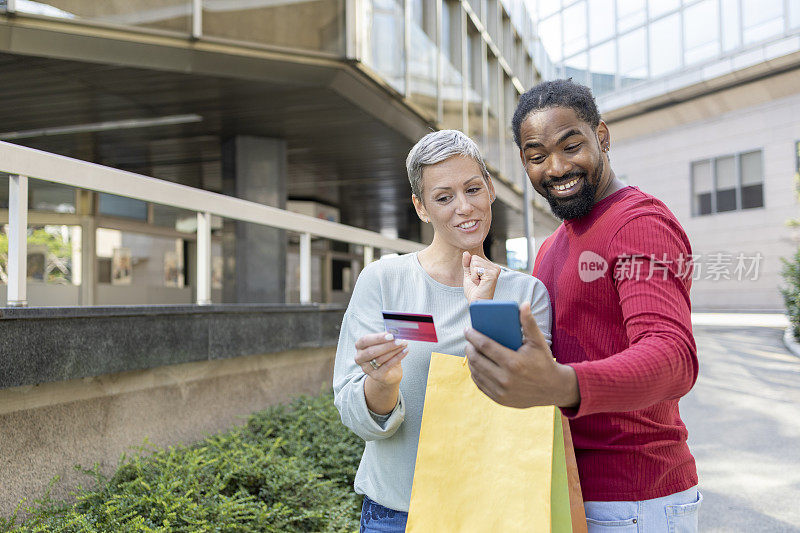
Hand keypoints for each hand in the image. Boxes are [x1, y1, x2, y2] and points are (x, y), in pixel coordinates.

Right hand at [354, 332, 408, 386]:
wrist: (389, 373)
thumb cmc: (385, 355)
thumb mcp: (384, 344)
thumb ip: (387, 338)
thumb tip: (396, 331)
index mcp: (359, 347)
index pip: (365, 340)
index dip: (378, 338)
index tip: (391, 335)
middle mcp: (360, 358)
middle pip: (372, 351)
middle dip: (387, 345)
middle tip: (399, 340)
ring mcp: (367, 368)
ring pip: (380, 359)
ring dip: (394, 350)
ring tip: (404, 344)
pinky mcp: (376, 376)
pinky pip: (388, 366)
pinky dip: (398, 357)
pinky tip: (405, 351)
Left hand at [462, 252, 500, 302]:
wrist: (477, 302)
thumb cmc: (474, 291)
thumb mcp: (469, 275)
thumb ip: (467, 263)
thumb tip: (466, 252)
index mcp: (490, 266)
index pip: (474, 258)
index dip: (471, 270)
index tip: (476, 279)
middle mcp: (495, 267)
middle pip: (474, 259)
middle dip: (472, 272)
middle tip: (477, 282)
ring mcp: (495, 270)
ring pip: (475, 263)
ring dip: (473, 275)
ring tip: (479, 283)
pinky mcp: (492, 274)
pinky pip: (476, 269)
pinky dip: (474, 278)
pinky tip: (480, 284)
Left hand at [464, 301, 579, 408]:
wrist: (553, 389)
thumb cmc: (543, 361)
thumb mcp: (538, 342)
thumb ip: (529, 322)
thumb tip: (523, 304)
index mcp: (513, 362)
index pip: (485, 346)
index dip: (473, 336)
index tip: (467, 329)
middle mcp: (505, 378)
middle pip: (477, 360)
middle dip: (469, 347)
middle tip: (468, 340)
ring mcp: (501, 391)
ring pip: (476, 372)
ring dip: (470, 360)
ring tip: (470, 350)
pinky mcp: (499, 399)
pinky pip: (480, 384)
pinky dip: (475, 373)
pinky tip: (476, 365)